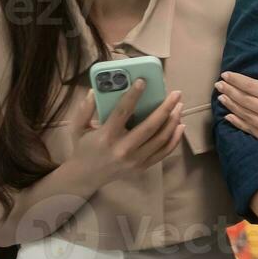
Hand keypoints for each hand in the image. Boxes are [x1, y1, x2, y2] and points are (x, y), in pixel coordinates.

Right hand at [67, 81, 183, 189]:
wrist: (85, 177)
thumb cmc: (82, 148)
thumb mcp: (77, 128)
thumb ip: (85, 109)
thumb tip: (94, 90)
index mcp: (106, 136)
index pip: (122, 112)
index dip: (133, 95)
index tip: (143, 81)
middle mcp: (123, 149)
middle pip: (150, 126)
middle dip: (166, 108)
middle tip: (176, 94)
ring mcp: (135, 160)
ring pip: (161, 139)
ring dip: (173, 121)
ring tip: (179, 106)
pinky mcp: (142, 167)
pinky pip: (164, 152)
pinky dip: (175, 138)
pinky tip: (180, 125)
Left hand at [217, 67, 257, 162]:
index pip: (253, 86)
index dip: (237, 80)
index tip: (226, 75)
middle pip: (245, 99)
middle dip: (229, 90)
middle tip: (219, 84)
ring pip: (244, 114)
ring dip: (230, 105)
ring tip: (221, 96)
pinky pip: (248, 128)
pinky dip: (236, 122)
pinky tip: (228, 116)